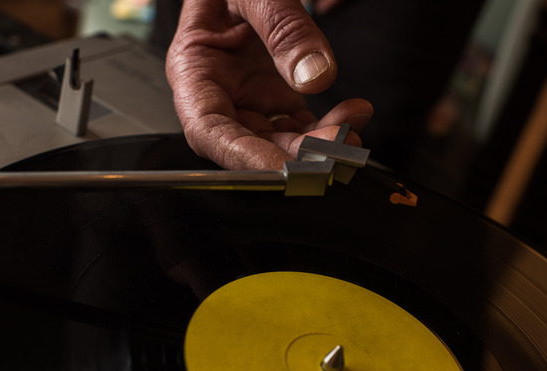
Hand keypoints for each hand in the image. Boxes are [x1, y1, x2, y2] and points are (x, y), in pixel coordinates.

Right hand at [165, 0, 372, 169]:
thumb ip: (283, 26)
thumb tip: (314, 76)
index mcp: (193, 70)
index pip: (208, 131)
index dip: (244, 157)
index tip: (284, 168)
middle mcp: (218, 92)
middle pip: (250, 143)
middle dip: (295, 152)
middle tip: (338, 147)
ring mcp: (247, 97)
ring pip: (279, 140)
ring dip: (317, 143)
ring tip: (353, 127)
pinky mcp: (273, 95)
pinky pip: (299, 124)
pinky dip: (326, 126)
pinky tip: (351, 114)